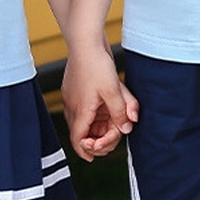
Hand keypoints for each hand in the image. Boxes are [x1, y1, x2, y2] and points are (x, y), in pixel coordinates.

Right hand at [61, 46, 139, 161]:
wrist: (86, 41)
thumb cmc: (97, 64)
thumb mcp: (113, 91)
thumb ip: (120, 113)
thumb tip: (126, 129)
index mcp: (79, 111)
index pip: (78, 140)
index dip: (85, 151)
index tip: (93, 158)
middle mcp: (73, 107)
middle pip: (84, 132)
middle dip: (101, 136)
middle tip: (117, 132)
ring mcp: (73, 98)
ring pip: (88, 119)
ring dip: (103, 121)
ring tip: (120, 114)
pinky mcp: (77, 90)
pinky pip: (89, 107)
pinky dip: (100, 110)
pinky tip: (112, 103)